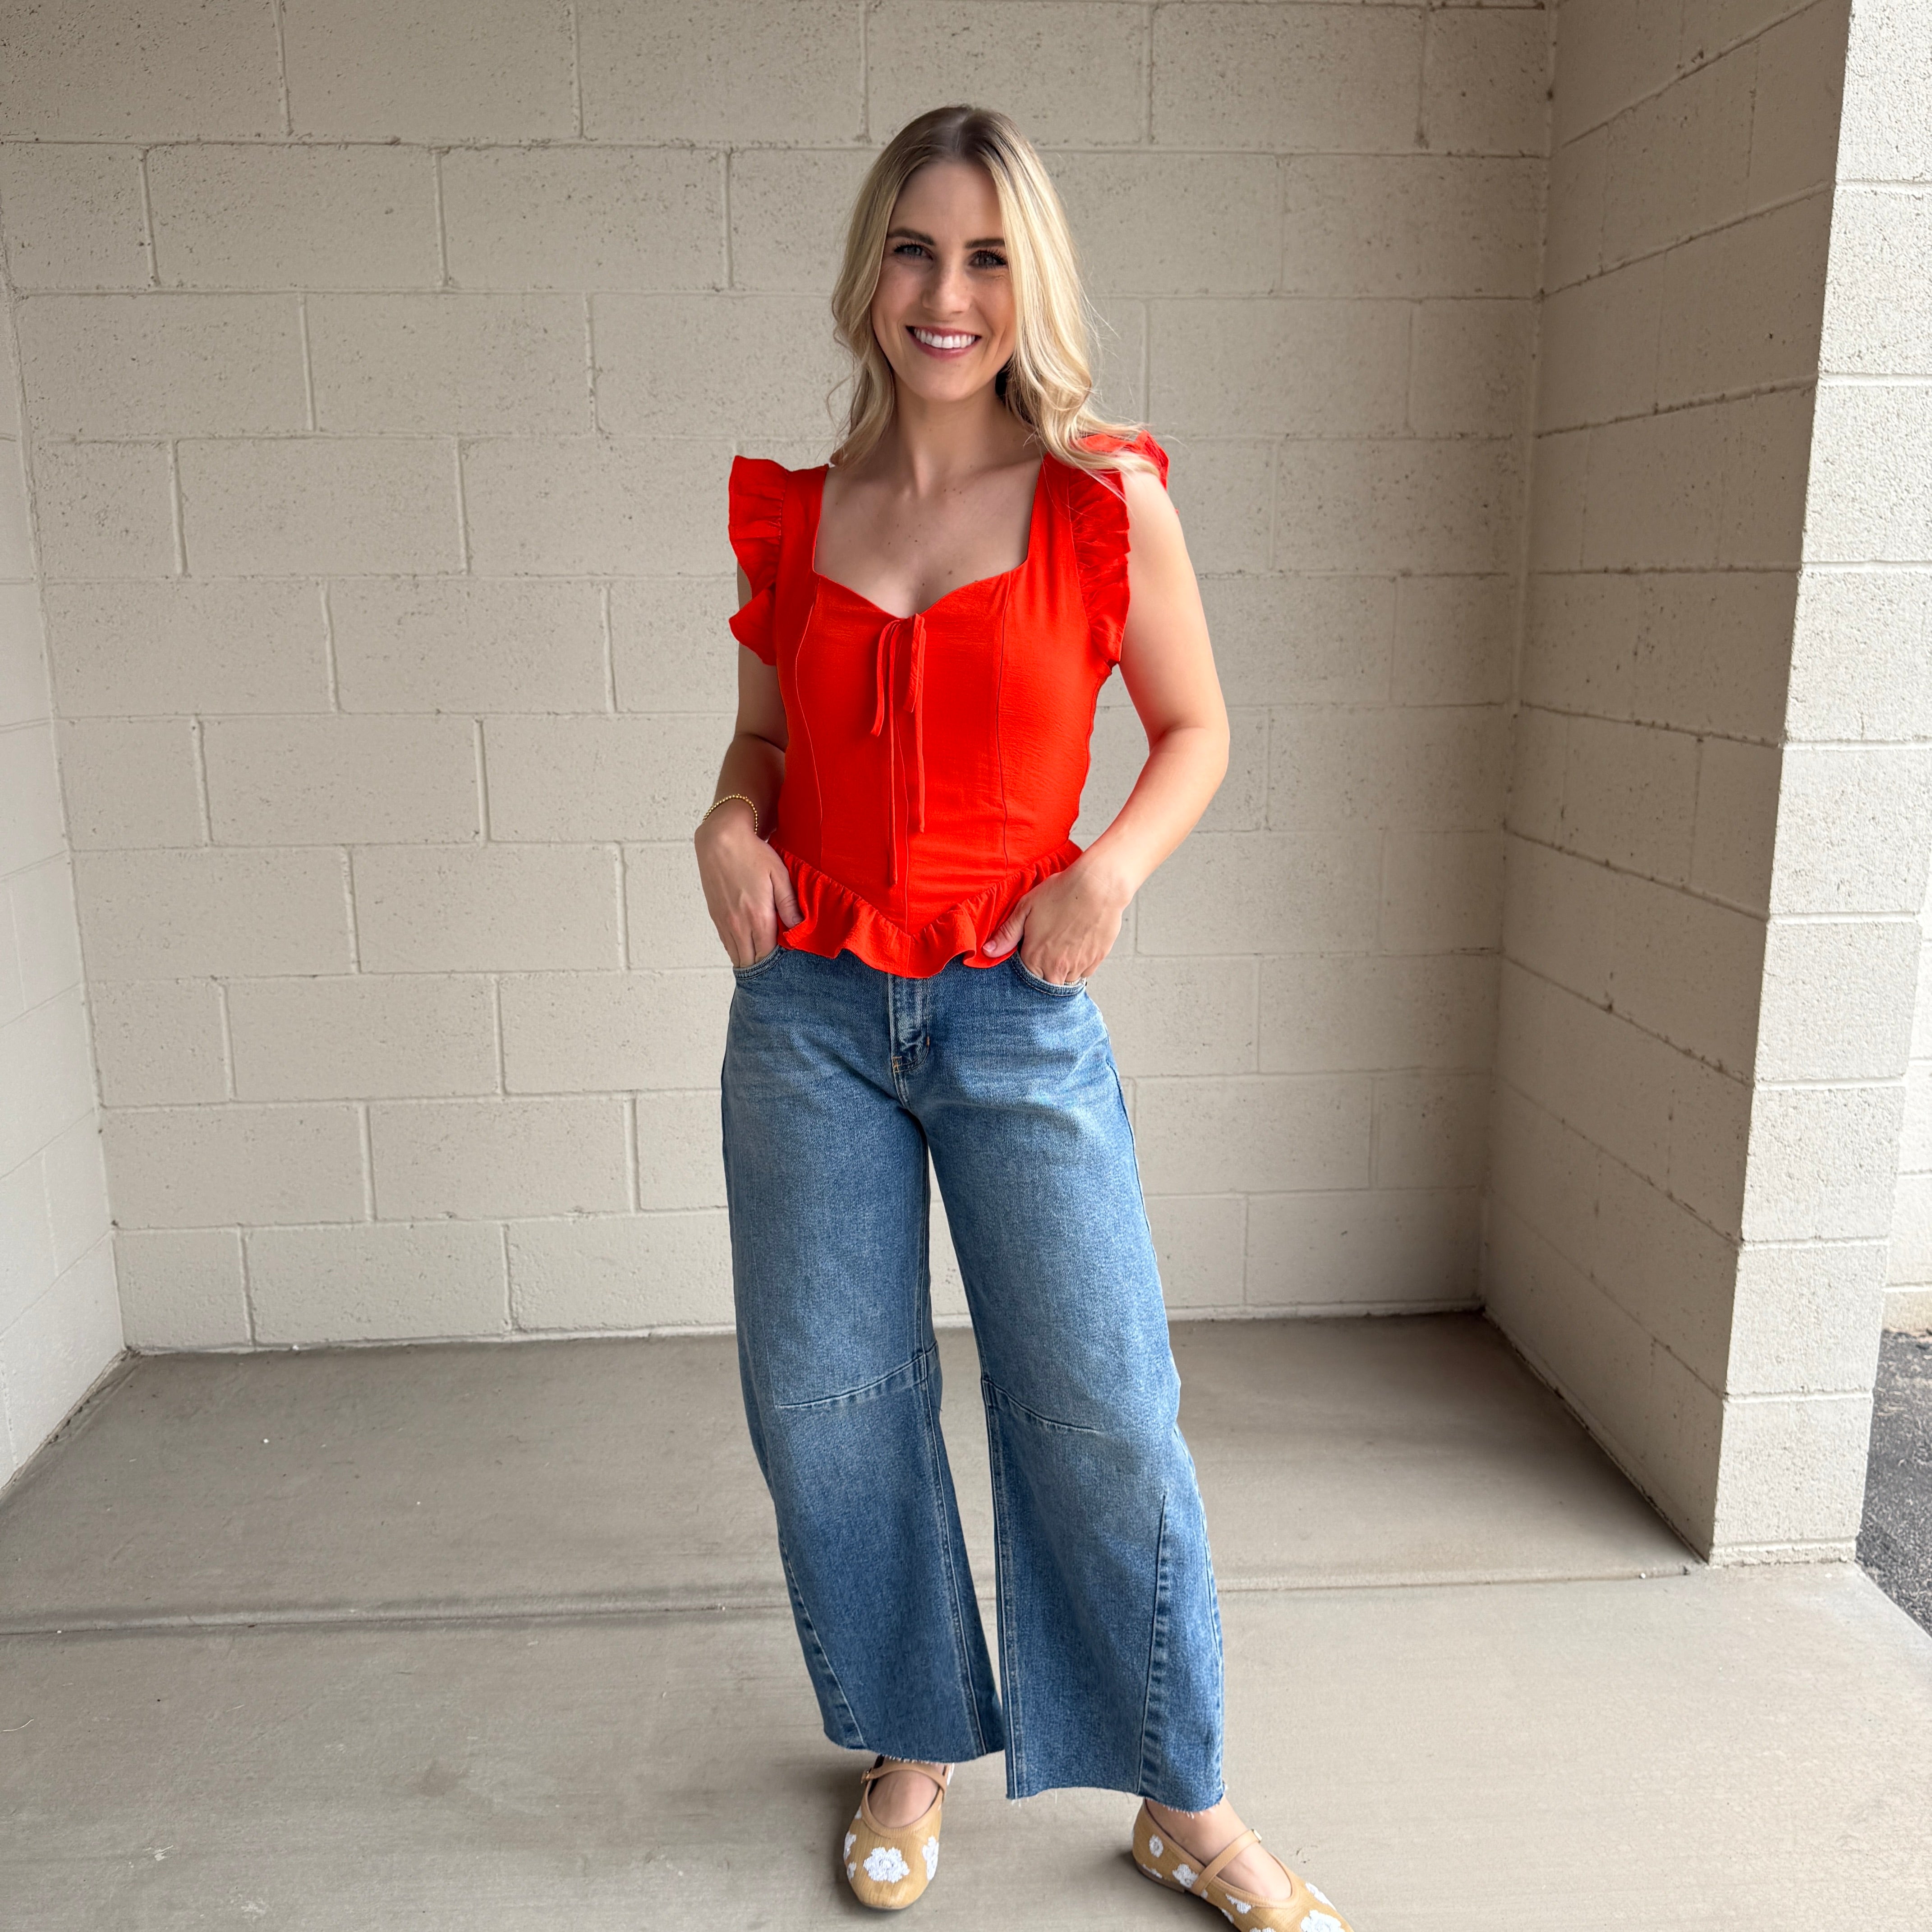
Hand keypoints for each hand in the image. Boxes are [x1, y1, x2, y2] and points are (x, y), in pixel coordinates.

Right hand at [695, 801, 800, 966]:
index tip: (787, 961)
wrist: (720, 840)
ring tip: (763, 960)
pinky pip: (726, 944)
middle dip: (764, 966)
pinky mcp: (715, 916)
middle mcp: (738, 924)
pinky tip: (747, 947)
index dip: (778, 962)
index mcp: (758, 917)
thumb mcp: (779, 875)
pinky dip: (737, 950)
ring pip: (736, 955)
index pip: (768, 954)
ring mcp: (724, 922)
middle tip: (777, 966)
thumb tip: (798, 927)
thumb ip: (789, 904)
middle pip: (751, 960)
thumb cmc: (752, 854)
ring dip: (749, 960)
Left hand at [981, 856, 1128, 984]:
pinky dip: (1080, 965)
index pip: (1027, 979)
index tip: (1031, 958)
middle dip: (1045, 975)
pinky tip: (1078, 946)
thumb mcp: (1026, 908)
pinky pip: (1085, 973)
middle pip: (1048, 985)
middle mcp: (1057, 967)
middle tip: (1048, 954)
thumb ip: (1007, 934)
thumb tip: (988, 951)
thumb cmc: (1062, 892)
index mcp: (1035, 957)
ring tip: (1063, 948)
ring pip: (1068, 981)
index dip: (1028, 970)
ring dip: (1063, 971)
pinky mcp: (1097, 959)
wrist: (1098, 886)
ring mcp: (1079, 965)